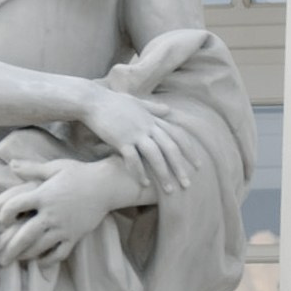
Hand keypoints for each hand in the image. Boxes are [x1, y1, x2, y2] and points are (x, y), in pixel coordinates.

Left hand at [0, 156, 129, 264]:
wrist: (107, 186)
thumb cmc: (80, 174)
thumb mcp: (55, 167)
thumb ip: (32, 168)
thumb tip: (12, 164)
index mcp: (43, 196)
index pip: (14, 206)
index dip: (4, 215)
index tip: (3, 220)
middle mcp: (51, 214)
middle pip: (25, 235)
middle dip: (11, 248)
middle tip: (3, 257)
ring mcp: (63, 227)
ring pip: (40, 246)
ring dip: (26, 255)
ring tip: (18, 259)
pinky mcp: (75, 235)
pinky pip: (60, 253)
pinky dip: (49, 260)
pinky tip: (41, 263)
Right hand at [73, 84, 190, 195]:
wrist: (92, 100)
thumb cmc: (114, 102)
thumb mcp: (137, 103)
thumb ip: (154, 108)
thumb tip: (169, 110)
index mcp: (153, 119)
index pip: (178, 136)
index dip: (189, 151)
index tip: (198, 165)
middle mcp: (148, 126)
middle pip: (170, 149)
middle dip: (180, 168)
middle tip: (188, 184)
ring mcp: (135, 133)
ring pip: (155, 156)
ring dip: (163, 174)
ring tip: (170, 190)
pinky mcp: (120, 139)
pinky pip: (133, 159)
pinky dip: (140, 171)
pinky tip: (145, 183)